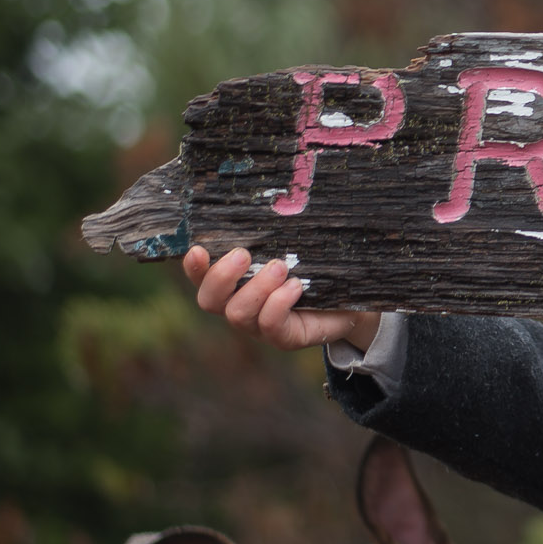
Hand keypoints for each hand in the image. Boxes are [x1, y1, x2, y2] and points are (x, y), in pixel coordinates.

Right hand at [184, 245, 380, 353]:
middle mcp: (239, 306)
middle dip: (221, 276)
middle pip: (209, 300)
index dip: (193, 268)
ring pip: (238, 314)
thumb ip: (273, 238)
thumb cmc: (315, 272)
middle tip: (244, 255)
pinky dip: (279, 303)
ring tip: (280, 268)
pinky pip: (270, 325)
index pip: (201, 278)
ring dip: (256, 288)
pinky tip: (296, 286)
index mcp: (234, 285)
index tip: (198, 249)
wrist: (349, 303)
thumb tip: (270, 205)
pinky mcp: (284, 338)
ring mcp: (259, 326)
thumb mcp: (292, 251)